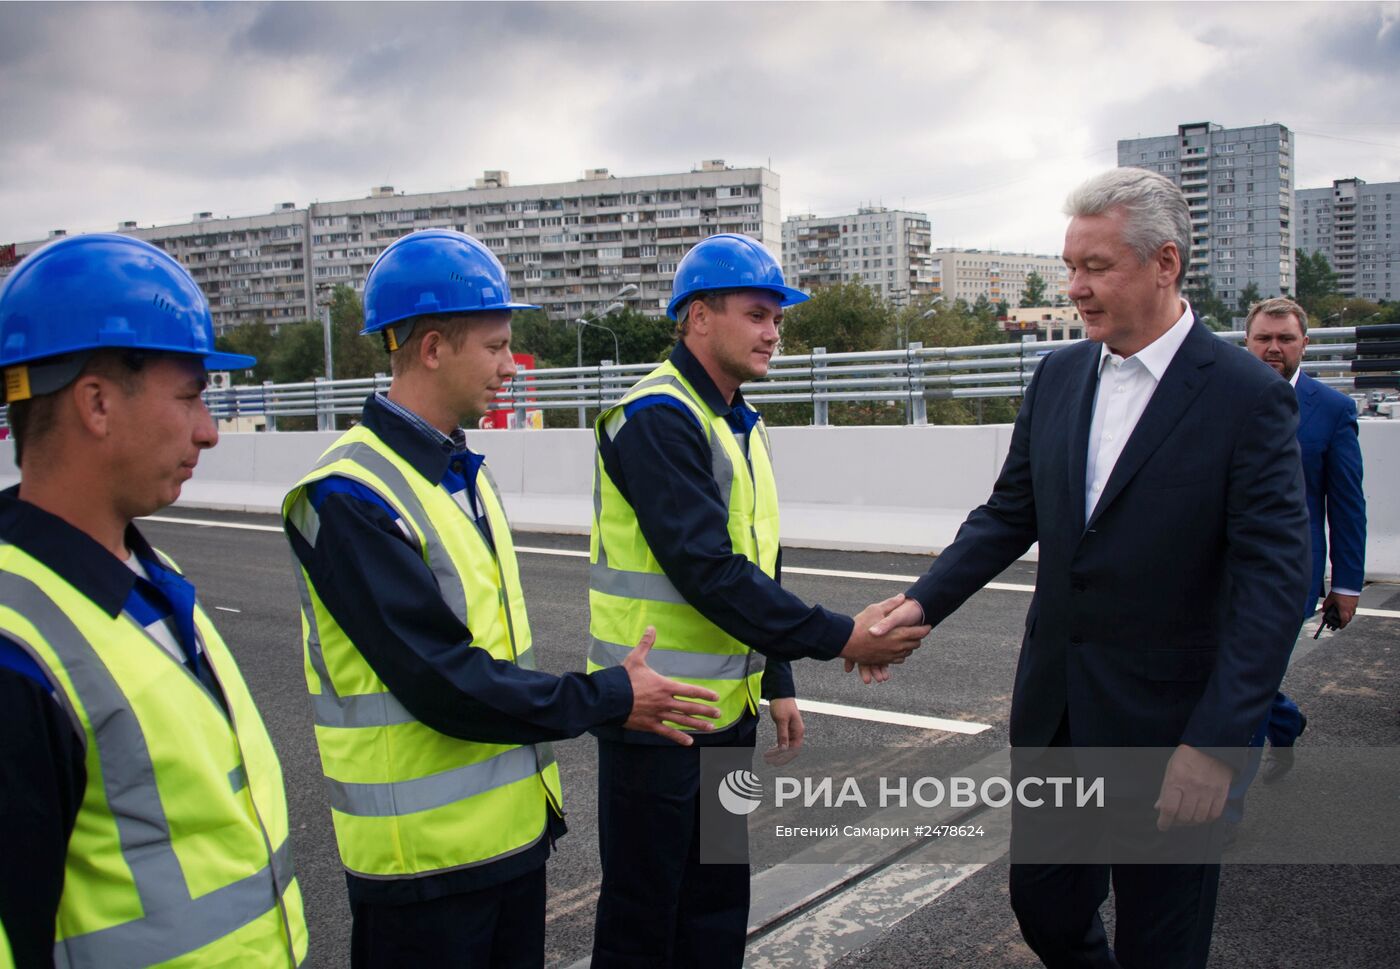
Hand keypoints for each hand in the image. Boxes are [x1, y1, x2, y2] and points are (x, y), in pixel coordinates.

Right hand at [621, 627, 721, 745]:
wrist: (609, 698)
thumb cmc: (623, 678)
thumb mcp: (636, 659)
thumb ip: (646, 644)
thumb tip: (651, 627)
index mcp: (665, 686)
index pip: (690, 690)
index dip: (704, 693)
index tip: (716, 697)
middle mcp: (665, 702)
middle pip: (690, 707)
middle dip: (706, 710)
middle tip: (718, 713)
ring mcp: (659, 715)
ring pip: (682, 721)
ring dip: (698, 724)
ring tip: (711, 728)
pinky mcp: (650, 725)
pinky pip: (668, 733)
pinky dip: (679, 738)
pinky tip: (689, 742)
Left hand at [764, 698, 803, 765]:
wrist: (780, 693)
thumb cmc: (782, 704)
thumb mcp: (781, 720)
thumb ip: (783, 735)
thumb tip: (783, 749)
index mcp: (798, 731)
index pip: (794, 750)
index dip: (785, 757)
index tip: (776, 762)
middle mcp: (796, 732)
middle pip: (790, 750)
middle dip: (780, 757)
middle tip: (769, 761)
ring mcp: (792, 731)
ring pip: (786, 747)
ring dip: (778, 753)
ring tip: (768, 757)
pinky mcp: (786, 729)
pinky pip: (783, 741)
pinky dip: (778, 747)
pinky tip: (771, 750)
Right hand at [839, 594, 929, 683]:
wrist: (846, 643)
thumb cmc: (860, 625)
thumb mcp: (875, 609)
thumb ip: (891, 603)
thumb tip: (902, 596)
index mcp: (899, 634)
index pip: (920, 633)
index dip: (925, 629)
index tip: (928, 626)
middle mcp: (897, 647)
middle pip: (915, 644)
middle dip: (918, 637)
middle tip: (917, 632)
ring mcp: (890, 655)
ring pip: (907, 653)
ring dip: (909, 646)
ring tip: (907, 639)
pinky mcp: (883, 660)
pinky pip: (898, 659)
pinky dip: (900, 654)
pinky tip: (897, 648)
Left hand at [1154, 744, 1232, 831]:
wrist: (1212, 746)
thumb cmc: (1187, 756)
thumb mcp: (1171, 769)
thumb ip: (1165, 790)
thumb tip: (1159, 808)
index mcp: (1177, 780)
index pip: (1169, 809)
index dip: (1164, 821)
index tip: (1163, 826)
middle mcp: (1193, 787)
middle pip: (1184, 816)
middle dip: (1177, 822)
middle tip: (1175, 821)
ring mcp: (1209, 791)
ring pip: (1199, 818)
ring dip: (1191, 822)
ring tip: (1187, 819)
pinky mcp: (1222, 792)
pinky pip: (1214, 814)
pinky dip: (1207, 819)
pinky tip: (1201, 816)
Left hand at [1321, 591, 1358, 628]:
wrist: (1347, 584)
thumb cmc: (1339, 591)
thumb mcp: (1329, 600)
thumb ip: (1326, 606)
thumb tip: (1324, 610)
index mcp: (1344, 610)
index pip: (1344, 621)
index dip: (1341, 626)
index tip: (1339, 627)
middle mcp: (1350, 609)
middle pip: (1348, 619)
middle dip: (1344, 622)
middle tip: (1340, 623)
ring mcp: (1354, 605)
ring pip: (1351, 614)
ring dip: (1347, 616)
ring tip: (1342, 616)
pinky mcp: (1356, 601)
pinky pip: (1353, 609)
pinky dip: (1349, 610)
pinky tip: (1345, 608)